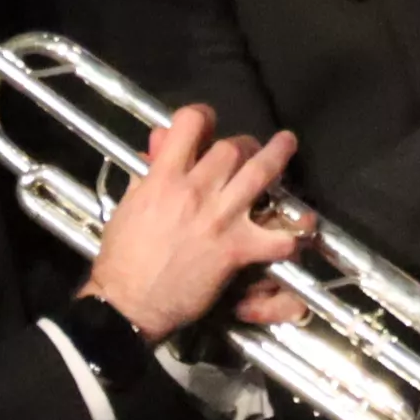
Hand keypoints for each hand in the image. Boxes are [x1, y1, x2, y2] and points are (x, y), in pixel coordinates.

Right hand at [78, 103, 304, 341]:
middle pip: (232, 148)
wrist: (127, 302)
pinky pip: (275, 238)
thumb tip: (159, 140)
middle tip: (247, 151)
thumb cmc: (122, 256)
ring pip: (259, 174)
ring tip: (287, 144)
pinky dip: (290, 235)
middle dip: (243, 143)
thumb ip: (149, 170)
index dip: (202, 117)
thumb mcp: (129, 203)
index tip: (207, 124)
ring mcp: (219, 219)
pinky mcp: (236, 250)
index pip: (189, 125)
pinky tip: (297, 230)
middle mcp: (195, 191)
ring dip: (278, 156)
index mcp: (164, 177)